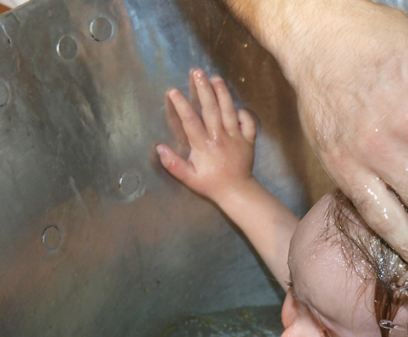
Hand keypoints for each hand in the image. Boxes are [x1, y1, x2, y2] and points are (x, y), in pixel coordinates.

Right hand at [157, 69, 257, 203]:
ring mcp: (236, 138)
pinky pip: (248, 123)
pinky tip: (237, 105)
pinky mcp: (248, 140)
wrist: (237, 192)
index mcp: (204, 145)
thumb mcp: (188, 177)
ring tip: (215, 78)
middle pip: (211, 109)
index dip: (181, 104)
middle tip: (197, 72)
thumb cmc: (210, 184)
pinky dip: (244, 113)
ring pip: (229, 111)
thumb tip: (159, 147)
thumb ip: (173, 163)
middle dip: (203, 89)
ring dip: (222, 93)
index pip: (190, 120)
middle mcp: (220, 137)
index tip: (173, 91)